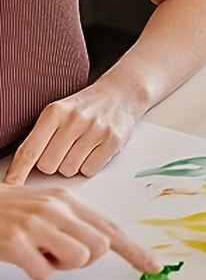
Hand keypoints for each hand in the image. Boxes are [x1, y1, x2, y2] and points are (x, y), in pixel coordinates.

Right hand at [0, 184, 160, 279]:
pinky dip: (38, 272)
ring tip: (42, 252)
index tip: (152, 265)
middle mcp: (58, 209)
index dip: (134, 250)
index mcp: (70, 201)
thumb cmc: (14, 210)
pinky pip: (45, 272)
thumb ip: (76, 222)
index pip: (111, 227)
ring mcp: (37, 224)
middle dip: (85, 259)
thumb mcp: (51, 207)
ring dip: (62, 265)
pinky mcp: (17, 242)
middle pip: (100, 247)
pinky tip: (25, 257)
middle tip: (60, 253)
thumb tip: (102, 244)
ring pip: (79, 258)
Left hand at [3, 83, 140, 184]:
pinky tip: (94, 150)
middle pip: (48, 166)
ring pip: (69, 170)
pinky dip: (90, 165)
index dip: (17, 173)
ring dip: (73, 165)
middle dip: (54, 163)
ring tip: (82, 147)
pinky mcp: (112, 140)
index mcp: (55, 112)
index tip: (10, 186)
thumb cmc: (86, 107)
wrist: (121, 93)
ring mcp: (95, 130)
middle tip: (65, 149)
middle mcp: (74, 120)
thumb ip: (41, 138)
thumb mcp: (59, 113)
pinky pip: (90, 170)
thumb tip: (21, 170)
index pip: (29, 151)